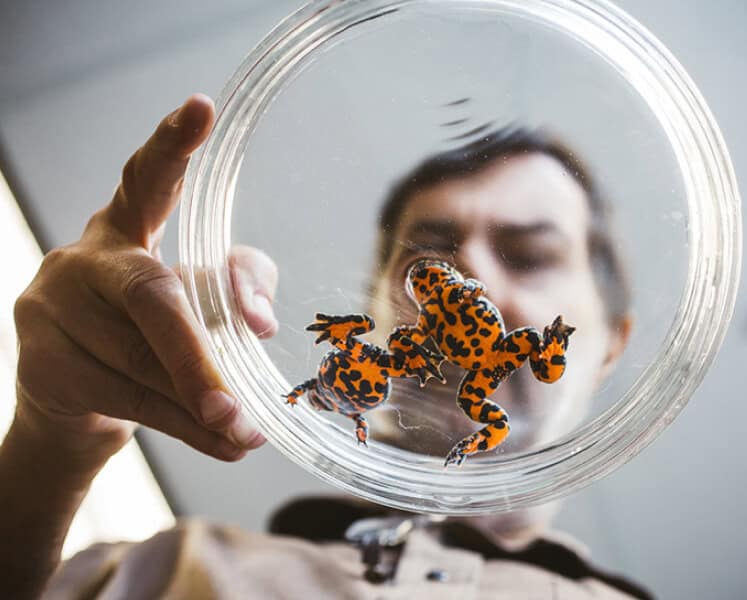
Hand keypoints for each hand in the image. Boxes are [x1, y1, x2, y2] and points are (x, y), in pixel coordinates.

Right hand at [13, 95, 273, 465]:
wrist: (79, 398)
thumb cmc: (153, 334)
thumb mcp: (203, 302)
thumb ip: (240, 290)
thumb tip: (259, 325)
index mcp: (124, 226)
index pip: (146, 179)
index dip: (172, 146)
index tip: (200, 107)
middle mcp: (84, 256)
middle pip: (153, 293)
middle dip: (198, 353)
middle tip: (239, 406)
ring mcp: (51, 306)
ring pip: (141, 358)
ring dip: (199, 402)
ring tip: (242, 433)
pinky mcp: (41, 360)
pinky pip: (123, 395)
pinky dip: (179, 424)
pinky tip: (217, 441)